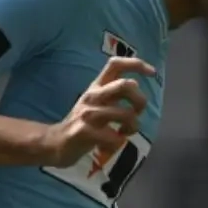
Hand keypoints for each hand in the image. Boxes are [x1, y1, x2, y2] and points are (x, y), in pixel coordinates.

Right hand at [40, 56, 154, 167]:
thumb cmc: (82, 123)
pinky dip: (119, 142)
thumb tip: (135, 85)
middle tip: (137, 113)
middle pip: (125, 85)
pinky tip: (111, 144)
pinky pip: (114, 137)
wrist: (55, 143)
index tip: (152, 73)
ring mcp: (88, 114)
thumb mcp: (96, 102)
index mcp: (96, 86)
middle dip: (140, 100)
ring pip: (125, 113)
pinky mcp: (84, 132)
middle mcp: (92, 96)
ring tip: (126, 132)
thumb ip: (114, 93)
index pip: (115, 63)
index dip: (136, 64)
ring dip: (133, 126)